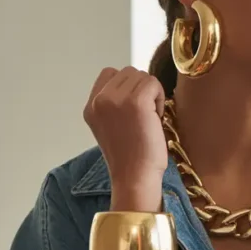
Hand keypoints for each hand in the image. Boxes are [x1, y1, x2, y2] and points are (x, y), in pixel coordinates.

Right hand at [83, 67, 168, 210]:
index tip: (133, 109)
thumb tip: (135, 83)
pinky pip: (154, 83)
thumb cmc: (129, 157)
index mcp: (90, 106)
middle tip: (144, 116)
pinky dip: (159, 98)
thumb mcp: (109, 126)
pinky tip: (156, 118)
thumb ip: (113, 103)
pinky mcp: (136, 101)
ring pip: (142, 76)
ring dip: (151, 93)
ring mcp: (116, 99)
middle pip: (128, 72)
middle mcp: (99, 100)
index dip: (127, 86)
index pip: (109, 73)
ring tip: (149, 118)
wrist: (134, 177)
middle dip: (141, 89)